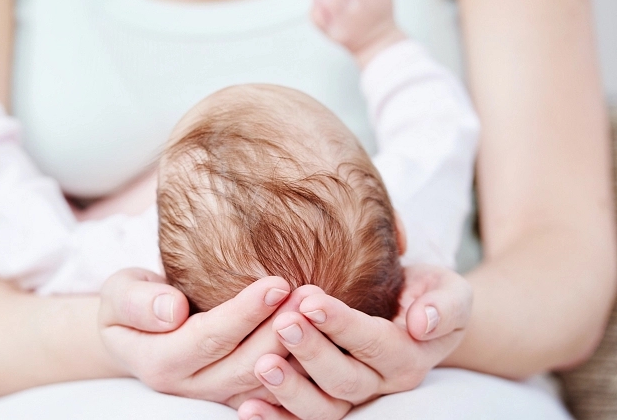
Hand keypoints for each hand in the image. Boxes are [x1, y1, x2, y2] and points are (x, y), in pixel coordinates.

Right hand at [99, 268, 321, 406]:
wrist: (133, 330)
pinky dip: (299, 372)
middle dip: (280, 331)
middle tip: (310, 296)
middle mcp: (190, 387)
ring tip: (320, 313)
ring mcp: (216, 395)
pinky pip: (275, 393)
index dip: (244, 314)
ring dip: (296, 352)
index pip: (208, 339)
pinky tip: (323, 340)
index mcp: (159, 362)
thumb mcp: (119, 293)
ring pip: (265, 384)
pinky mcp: (237, 394)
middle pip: (244, 366)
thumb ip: (137, 302)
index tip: (276, 283)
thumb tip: (171, 309)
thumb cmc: (130, 302)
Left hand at [238, 264, 472, 419]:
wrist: (415, 313)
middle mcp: (379, 384)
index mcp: (408, 358)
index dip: (343, 324)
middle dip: (312, 352)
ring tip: (261, 364)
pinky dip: (277, 418)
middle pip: (345, 379)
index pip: (374, 343)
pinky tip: (248, 407)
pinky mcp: (328, 400)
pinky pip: (303, 419)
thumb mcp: (450, 292)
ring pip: (324, 407)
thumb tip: (421, 323)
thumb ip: (444, 306)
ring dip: (291, 390)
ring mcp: (352, 397)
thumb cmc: (428, 295)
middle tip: (283, 323)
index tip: (311, 300)